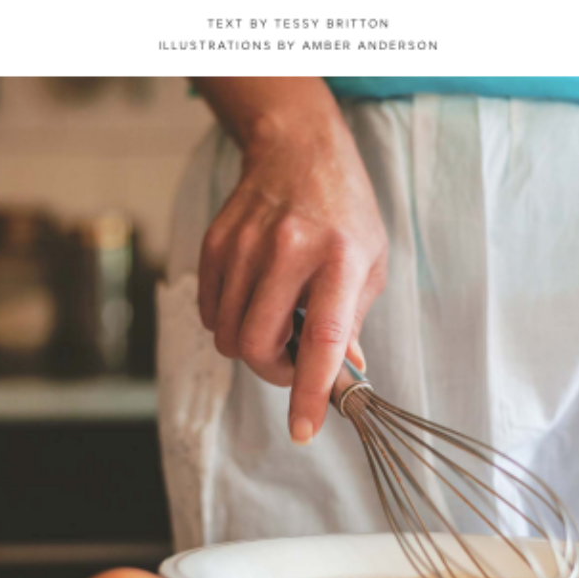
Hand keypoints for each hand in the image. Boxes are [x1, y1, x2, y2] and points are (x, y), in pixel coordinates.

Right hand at [198, 113, 387, 443]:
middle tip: (290, 361)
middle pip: (257, 344)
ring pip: (226, 333)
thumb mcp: (370, 261)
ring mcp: (246, 244)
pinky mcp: (216, 242)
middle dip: (272, 370)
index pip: (323, 339)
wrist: (297, 148)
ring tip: (274, 321)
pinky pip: (208, 310)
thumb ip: (352, 322)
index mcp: (341, 258)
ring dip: (249, 346)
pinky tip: (252, 299)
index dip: (310, 391)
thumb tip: (338, 377)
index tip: (304, 429)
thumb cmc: (343, 210)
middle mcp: (290, 249)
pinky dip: (226, 321)